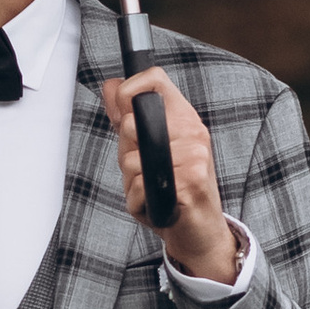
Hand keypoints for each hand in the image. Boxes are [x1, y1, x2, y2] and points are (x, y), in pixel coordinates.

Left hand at [102, 69, 239, 282]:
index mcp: (183, 117)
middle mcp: (192, 130)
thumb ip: (127, 117)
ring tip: (153, 189)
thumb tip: (109, 85)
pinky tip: (154, 204)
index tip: (122, 112)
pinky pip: (139, 186)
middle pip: (130, 124)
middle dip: (125, 153)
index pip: (154, 78)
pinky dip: (138, 202)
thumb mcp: (148, 148)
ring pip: (131, 160)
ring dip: (131, 182)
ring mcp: (195, 155)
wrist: (200, 230)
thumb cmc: (175, 189)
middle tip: (144, 169)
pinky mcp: (191, 181)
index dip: (128, 89)